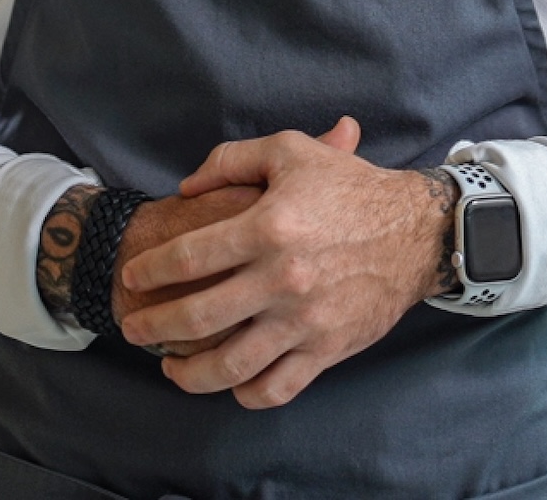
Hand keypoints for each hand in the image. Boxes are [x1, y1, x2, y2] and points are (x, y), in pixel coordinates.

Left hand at [118, 117, 455, 408]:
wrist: (414, 230)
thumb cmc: (348, 186)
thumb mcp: (289, 150)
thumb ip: (230, 160)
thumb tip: (186, 188)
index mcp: (269, 226)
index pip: (189, 257)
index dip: (151, 271)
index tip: (132, 278)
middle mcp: (282, 279)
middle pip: (198, 317)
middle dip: (154, 327)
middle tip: (133, 327)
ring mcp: (305, 321)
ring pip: (231, 366)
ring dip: (189, 375)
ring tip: (168, 368)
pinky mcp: (327, 350)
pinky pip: (277, 388)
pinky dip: (246, 394)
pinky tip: (229, 384)